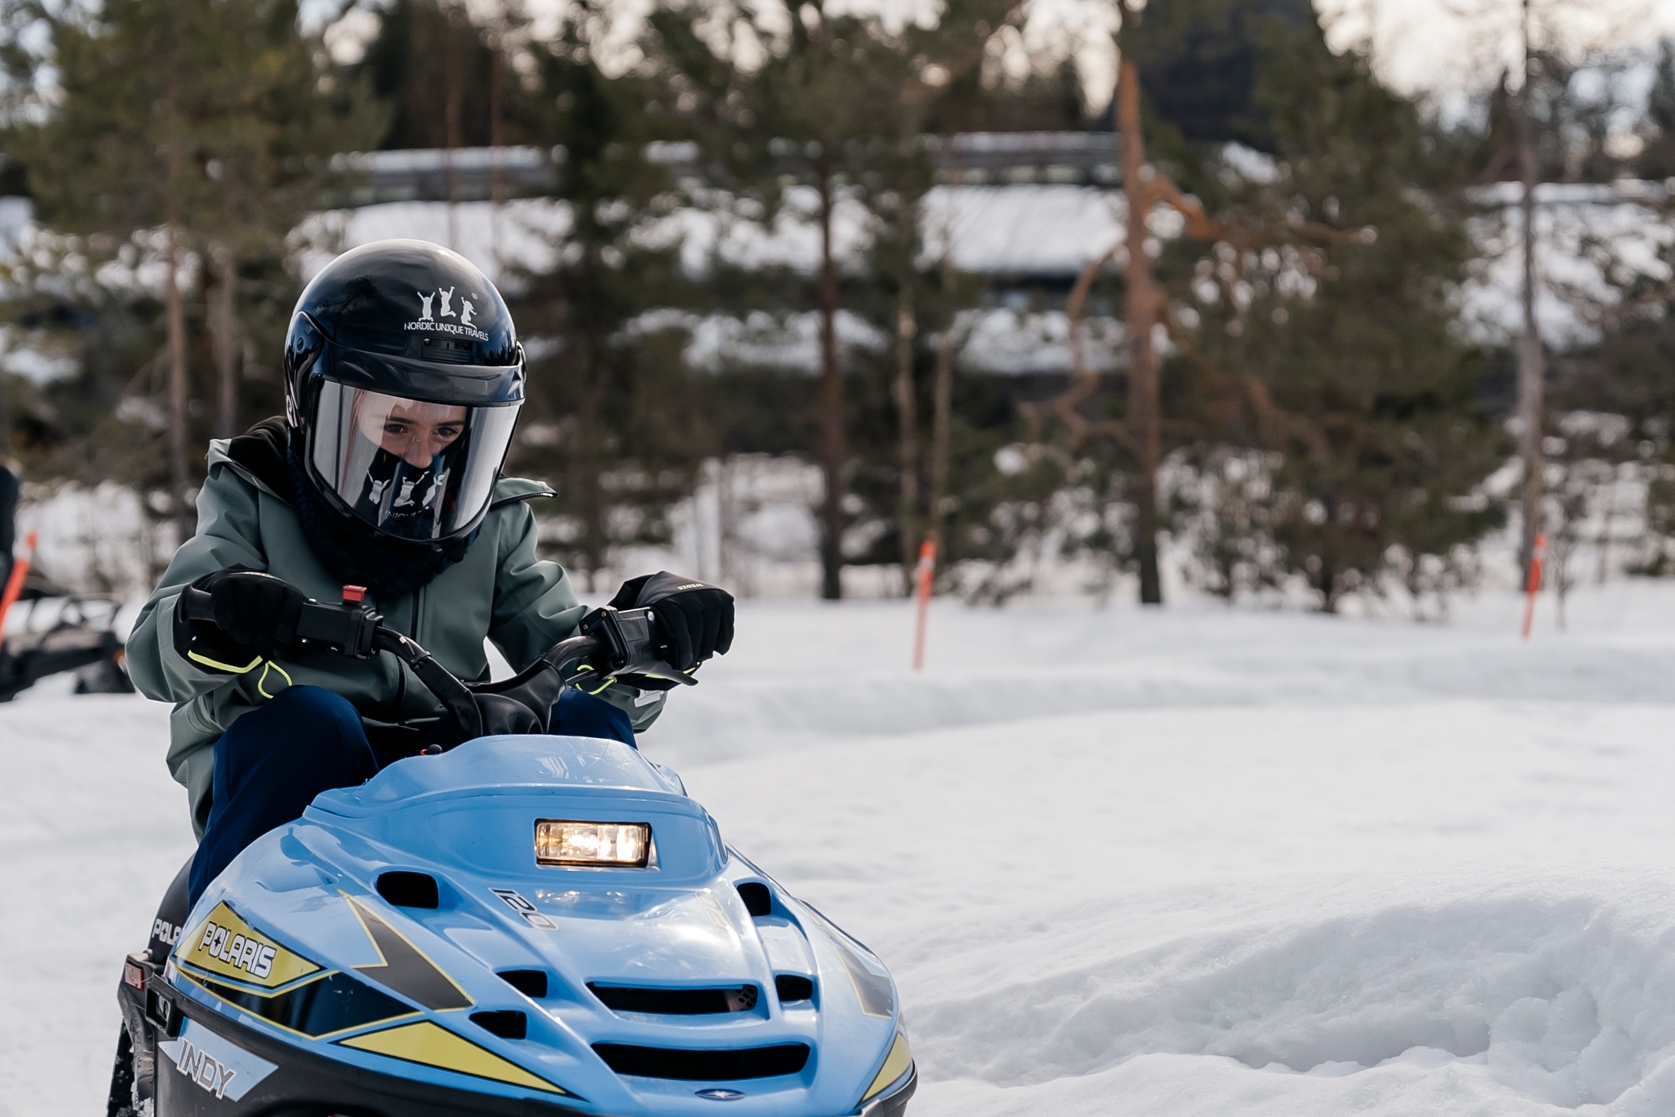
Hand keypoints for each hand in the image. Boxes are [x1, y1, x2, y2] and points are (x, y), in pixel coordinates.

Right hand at [179, 569, 305, 656]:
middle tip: (259, 642)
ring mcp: (246, 580)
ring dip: (242, 632)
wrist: (240, 591)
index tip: (282, 638)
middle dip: (262, 636)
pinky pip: (224, 605)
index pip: (293, 603)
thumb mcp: (281, 625)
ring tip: (244, 636)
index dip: (287, 624)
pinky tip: (228, 625)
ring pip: (245, 612)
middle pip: (266, 611)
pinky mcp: (224, 582)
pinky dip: (225, 620)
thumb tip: (289, 655)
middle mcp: (268, 582)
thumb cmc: (267, 614)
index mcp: (288, 592)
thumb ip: (287, 641)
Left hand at [610, 571, 734, 671]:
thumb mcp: (628, 608)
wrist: (662, 582)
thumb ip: (618, 621)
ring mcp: (707, 593)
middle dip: (693, 651)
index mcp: (665, 596)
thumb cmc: (643, 604)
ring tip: (699, 658)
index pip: (678, 625)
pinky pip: (727, 622)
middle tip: (687, 664)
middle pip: (697, 630)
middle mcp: (688, 591)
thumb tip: (601, 641)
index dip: (681, 649)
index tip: (679, 665)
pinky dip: (724, 638)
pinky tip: (718, 650)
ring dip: (707, 647)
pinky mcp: (722, 597)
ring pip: (713, 628)